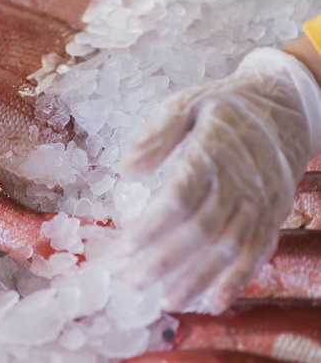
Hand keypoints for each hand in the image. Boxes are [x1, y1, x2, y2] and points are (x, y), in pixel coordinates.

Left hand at [117, 47, 320, 313]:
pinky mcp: (273, 214)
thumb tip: (127, 170)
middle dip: (166, 260)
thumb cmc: (222, 107)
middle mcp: (240, 181)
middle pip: (201, 230)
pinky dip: (238, 278)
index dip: (150, 228)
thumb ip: (156, 135)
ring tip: (167, 300)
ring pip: (229, 247)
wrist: (284, 106)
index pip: (179, 199)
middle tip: (134, 282)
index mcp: (213, 152)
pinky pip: (257, 251)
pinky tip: (216, 301)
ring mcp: (260, 201)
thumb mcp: (185, 104)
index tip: (123, 248)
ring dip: (198, 277)